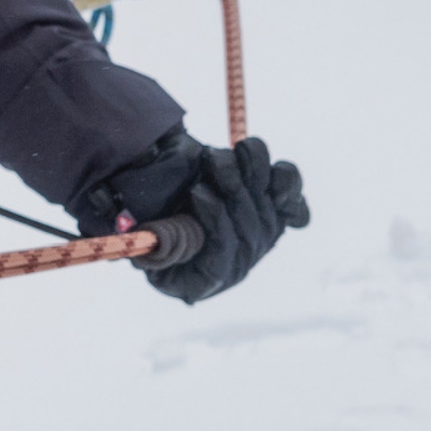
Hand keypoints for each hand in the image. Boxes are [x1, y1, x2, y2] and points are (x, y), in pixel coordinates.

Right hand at [71, 129, 308, 303]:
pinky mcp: (275, 213)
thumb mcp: (134, 231)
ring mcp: (261, 237)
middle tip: (211, 160)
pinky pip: (295, 205)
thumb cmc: (145, 211)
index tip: (198, 191)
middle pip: (253, 232)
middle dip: (233, 190)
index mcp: (203, 279)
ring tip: (231, 152)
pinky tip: (270, 168)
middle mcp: (237, 262)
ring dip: (256, 175)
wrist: (165, 181)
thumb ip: (139, 239)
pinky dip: (287, 186)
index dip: (216, 224)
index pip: (223, 259)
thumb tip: (140, 240)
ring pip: (274, 210)